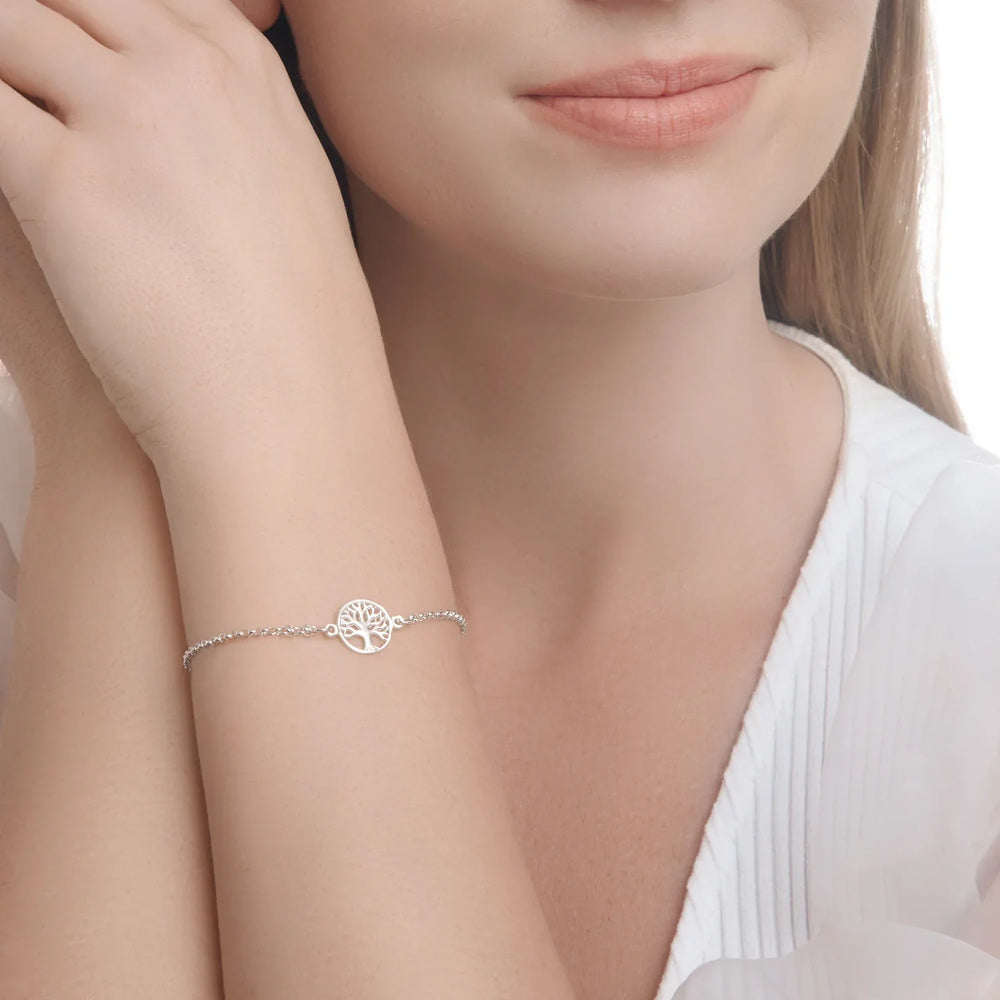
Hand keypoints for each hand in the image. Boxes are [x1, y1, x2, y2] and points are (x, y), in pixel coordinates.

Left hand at [0, 0, 375, 463]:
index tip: (57, 56)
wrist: (288, 406)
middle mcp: (188, 71)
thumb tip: (184, 128)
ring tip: (13, 138)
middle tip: (17, 83)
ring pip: (7, 27)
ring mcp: (128, 118)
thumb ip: (232, 127)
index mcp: (245, 68)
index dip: (81, 14)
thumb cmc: (289, 323)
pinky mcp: (63, 183)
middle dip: (26, 27)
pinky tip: (4, 173)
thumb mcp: (286, 196)